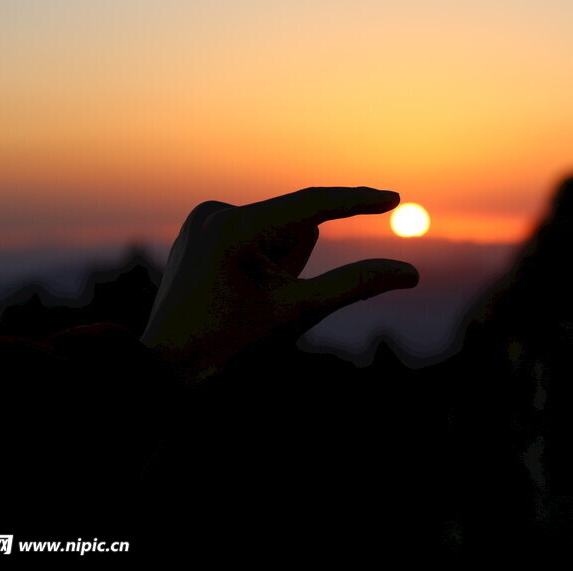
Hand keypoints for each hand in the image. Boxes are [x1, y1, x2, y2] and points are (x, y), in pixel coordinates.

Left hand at [142, 187, 418, 385]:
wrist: (163, 375)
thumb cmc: (230, 349)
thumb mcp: (299, 313)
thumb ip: (356, 284)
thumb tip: (409, 273)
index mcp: (236, 228)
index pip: (312, 205)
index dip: (357, 202)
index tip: (394, 198)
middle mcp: (215, 212)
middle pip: (293, 227)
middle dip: (298, 262)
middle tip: (269, 303)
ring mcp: (202, 220)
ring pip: (275, 232)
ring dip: (281, 263)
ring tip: (248, 303)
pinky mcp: (198, 231)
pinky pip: (252, 236)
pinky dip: (261, 262)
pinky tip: (233, 296)